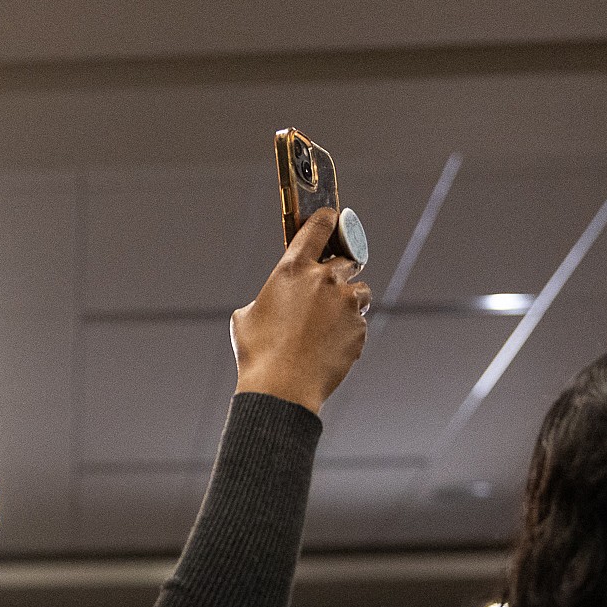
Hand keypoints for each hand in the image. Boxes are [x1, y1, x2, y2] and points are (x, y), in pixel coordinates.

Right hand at [230, 206, 371, 413]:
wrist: (282, 389)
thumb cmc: (257, 353)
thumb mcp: (246, 316)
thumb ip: (268, 298)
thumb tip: (275, 301)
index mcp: (292, 269)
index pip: (319, 225)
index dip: (328, 218)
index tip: (333, 217)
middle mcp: (324, 279)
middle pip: (347, 259)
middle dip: (340, 270)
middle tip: (330, 285)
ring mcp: (346, 304)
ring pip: (359, 291)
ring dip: (349, 301)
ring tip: (328, 324)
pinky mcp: (359, 328)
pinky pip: (358, 323)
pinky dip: (348, 331)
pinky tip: (328, 347)